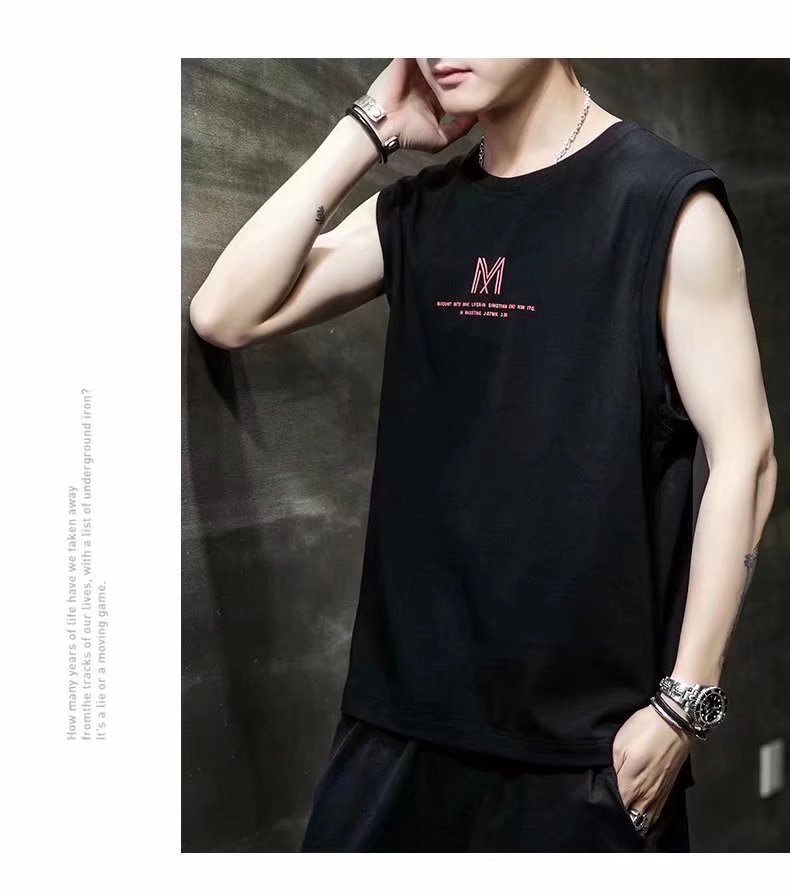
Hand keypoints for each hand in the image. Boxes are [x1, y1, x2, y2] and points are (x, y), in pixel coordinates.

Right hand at [367, 58, 477, 153]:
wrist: (382, 126)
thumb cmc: (408, 135)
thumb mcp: (439, 139)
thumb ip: (458, 130)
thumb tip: (475, 118)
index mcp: (435, 98)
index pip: (455, 85)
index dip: (467, 83)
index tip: (482, 80)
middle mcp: (427, 83)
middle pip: (447, 68)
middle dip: (461, 64)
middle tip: (477, 60)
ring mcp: (417, 70)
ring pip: (437, 56)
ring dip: (447, 52)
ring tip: (464, 50)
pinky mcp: (406, 60)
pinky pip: (420, 48)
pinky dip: (432, 46)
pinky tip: (446, 47)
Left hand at [611, 704, 696, 830]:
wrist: (675, 722)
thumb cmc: (645, 731)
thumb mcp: (618, 746)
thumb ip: (613, 772)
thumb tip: (607, 788)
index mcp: (631, 786)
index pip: (617, 810)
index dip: (607, 807)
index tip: (601, 801)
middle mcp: (647, 797)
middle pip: (631, 819)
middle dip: (621, 815)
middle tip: (610, 805)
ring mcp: (660, 795)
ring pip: (645, 818)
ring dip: (634, 817)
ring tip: (624, 808)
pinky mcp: (668, 790)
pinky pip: (655, 812)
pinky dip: (646, 813)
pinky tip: (639, 806)